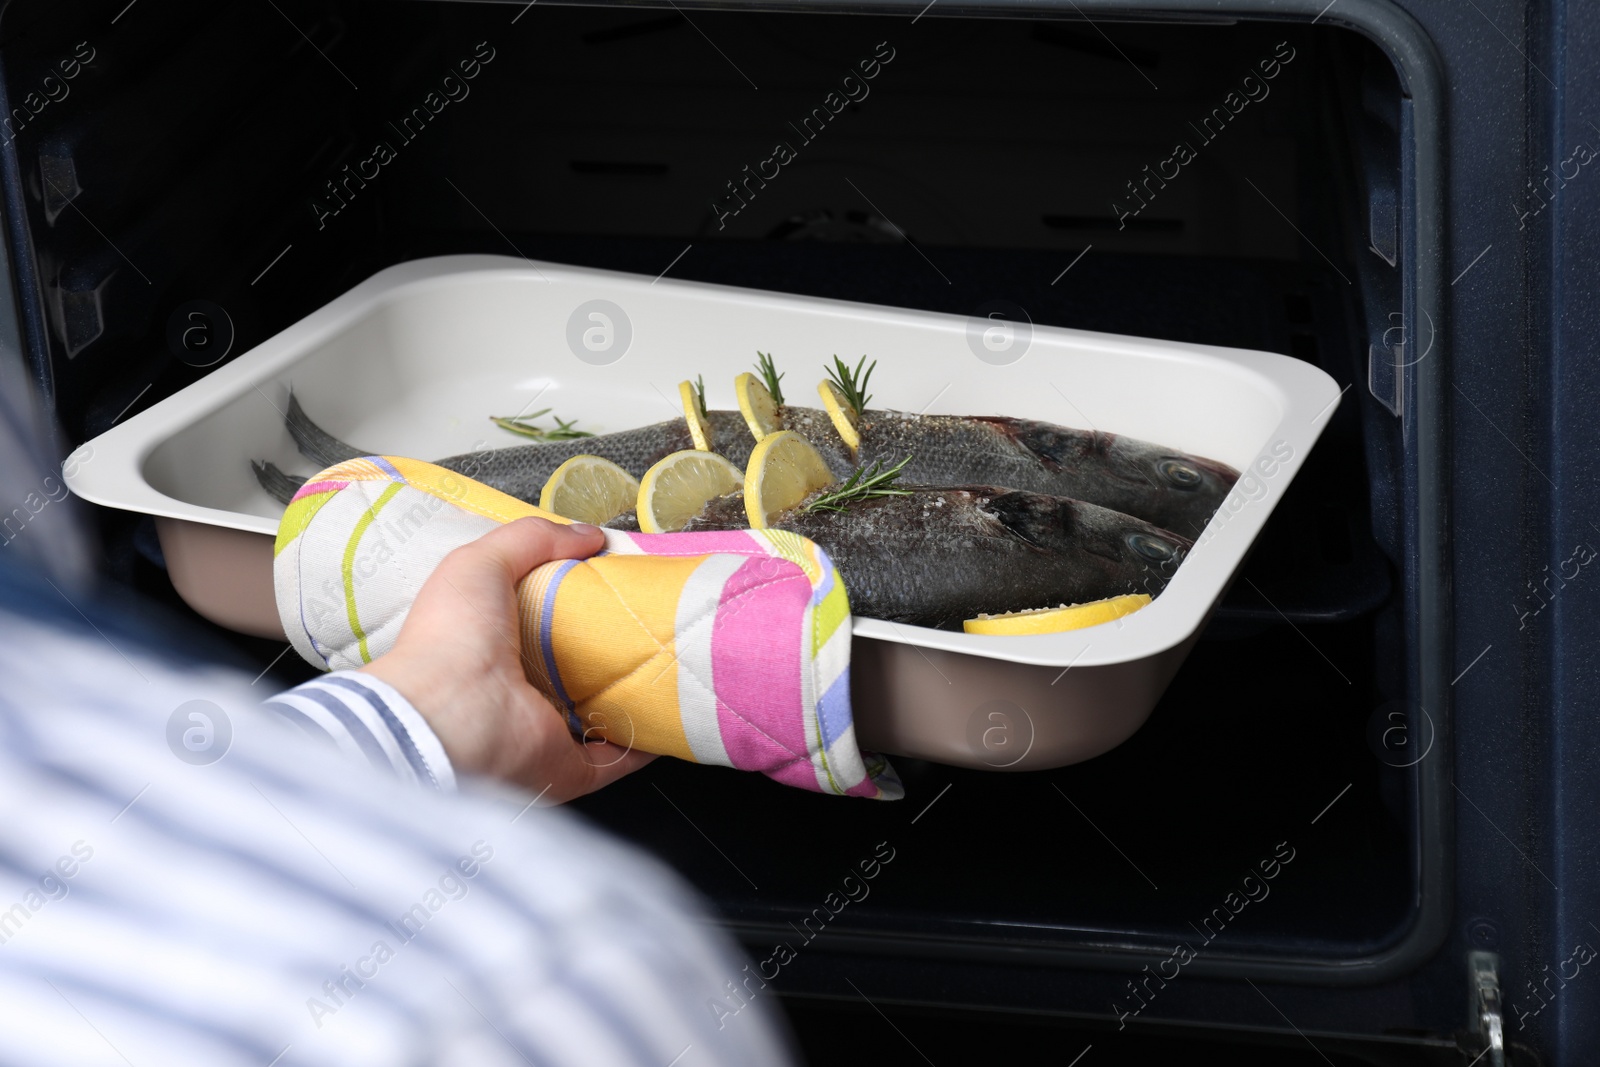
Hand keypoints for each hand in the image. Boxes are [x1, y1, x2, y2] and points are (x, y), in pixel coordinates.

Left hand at [359, 517, 655, 801]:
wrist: (448, 718)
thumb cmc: (451, 638)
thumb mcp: (480, 562)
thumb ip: (531, 539)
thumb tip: (588, 535)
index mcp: (493, 643)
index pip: (542, 619)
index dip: (578, 598)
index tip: (618, 578)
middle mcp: (520, 689)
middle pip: (578, 665)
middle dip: (614, 645)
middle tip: (654, 617)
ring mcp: (546, 731)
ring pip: (603, 712)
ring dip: (636, 693)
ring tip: (674, 661)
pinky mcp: (570, 766)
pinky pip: (619, 757)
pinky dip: (647, 742)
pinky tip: (674, 716)